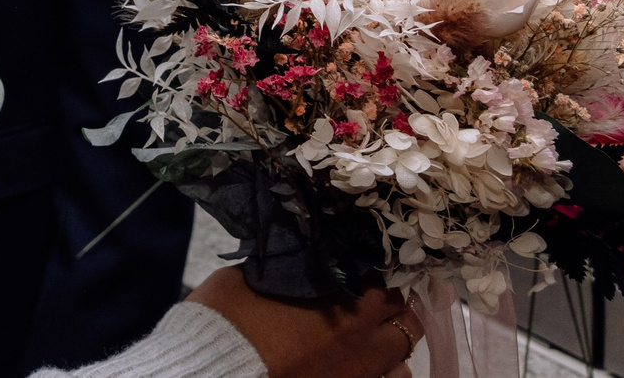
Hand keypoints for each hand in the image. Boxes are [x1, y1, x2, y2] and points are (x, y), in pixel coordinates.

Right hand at [187, 267, 420, 377]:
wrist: (216, 367)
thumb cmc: (229, 321)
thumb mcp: (249, 277)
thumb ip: (285, 268)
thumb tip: (296, 258)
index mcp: (342, 306)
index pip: (388, 287)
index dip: (380, 280)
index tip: (367, 276)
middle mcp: (361, 343)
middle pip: (407, 325)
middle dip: (394, 313)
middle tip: (374, 308)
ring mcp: (358, 377)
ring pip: (404, 366)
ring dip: (391, 352)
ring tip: (369, 346)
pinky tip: (360, 371)